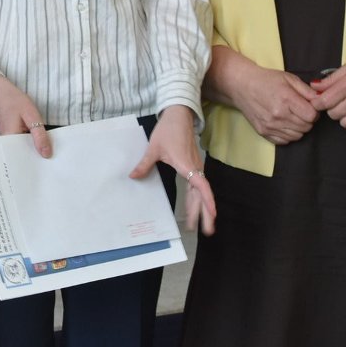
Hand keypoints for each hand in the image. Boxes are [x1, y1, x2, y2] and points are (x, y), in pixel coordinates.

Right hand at [0, 74, 51, 157]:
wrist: (1, 93)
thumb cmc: (15, 101)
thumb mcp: (32, 116)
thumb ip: (39, 135)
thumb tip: (46, 154)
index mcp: (9, 140)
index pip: (24, 158)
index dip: (37, 162)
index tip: (49, 166)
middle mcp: (4, 144)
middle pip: (22, 157)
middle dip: (36, 158)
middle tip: (51, 161)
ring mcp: (5, 142)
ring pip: (21, 151)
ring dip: (33, 150)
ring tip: (46, 153)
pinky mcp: (8, 138)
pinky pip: (19, 145)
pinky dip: (28, 144)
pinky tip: (37, 143)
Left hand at [128, 106, 215, 235]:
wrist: (178, 115)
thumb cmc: (168, 130)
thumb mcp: (153, 148)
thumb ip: (145, 164)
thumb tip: (133, 177)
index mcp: (187, 165)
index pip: (201, 186)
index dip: (207, 201)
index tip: (212, 214)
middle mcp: (194, 168)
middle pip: (203, 194)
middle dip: (205, 213)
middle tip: (207, 231)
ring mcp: (195, 166)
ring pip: (201, 191)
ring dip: (201, 207)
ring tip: (202, 225)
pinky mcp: (193, 165)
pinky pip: (197, 185)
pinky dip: (198, 197)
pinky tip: (195, 206)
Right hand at [229, 66, 319, 145]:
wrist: (241, 85)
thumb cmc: (266, 80)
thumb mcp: (289, 78)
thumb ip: (307, 90)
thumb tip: (320, 100)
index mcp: (286, 99)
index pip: (312, 116)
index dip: (314, 111)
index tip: (309, 106)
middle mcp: (278, 115)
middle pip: (306, 127)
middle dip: (307, 120)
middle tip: (300, 110)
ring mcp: (270, 125)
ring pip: (297, 136)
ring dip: (299, 128)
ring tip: (291, 116)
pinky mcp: (263, 132)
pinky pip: (284, 141)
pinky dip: (288, 134)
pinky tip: (284, 123)